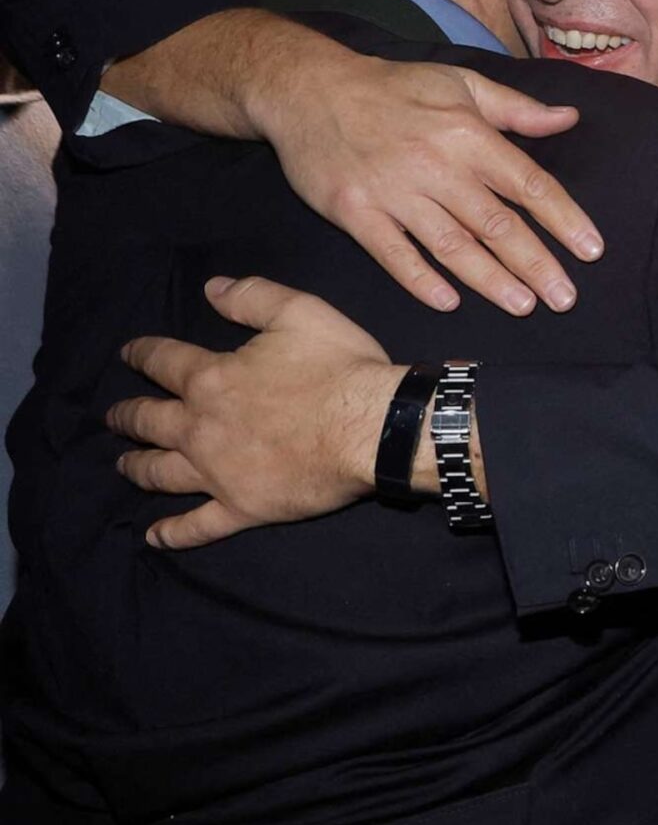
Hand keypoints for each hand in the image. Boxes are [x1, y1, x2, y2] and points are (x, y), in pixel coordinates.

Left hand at [108, 277, 406, 548]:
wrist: (376, 429)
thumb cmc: (341, 368)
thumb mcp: (301, 313)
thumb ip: (252, 297)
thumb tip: (210, 288)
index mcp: (211, 378)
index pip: (162, 361)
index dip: (142, 354)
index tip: (128, 354)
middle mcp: (200, 427)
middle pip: (147, 422)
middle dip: (126, 416)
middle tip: (115, 417)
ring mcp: (217, 473)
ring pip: (160, 472)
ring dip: (136, 467)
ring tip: (124, 465)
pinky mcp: (241, 507)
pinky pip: (198, 525)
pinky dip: (173, 533)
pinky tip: (155, 536)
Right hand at [259, 52, 603, 315]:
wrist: (308, 89)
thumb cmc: (394, 87)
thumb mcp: (460, 84)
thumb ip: (517, 108)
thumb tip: (569, 118)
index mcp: (467, 134)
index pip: (528, 184)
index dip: (563, 219)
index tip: (591, 250)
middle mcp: (435, 165)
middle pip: (496, 224)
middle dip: (536, 264)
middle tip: (565, 298)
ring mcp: (393, 191)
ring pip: (451, 245)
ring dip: (489, 280)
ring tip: (523, 305)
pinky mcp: (354, 211)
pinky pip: (393, 253)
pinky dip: (420, 279)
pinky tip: (448, 302)